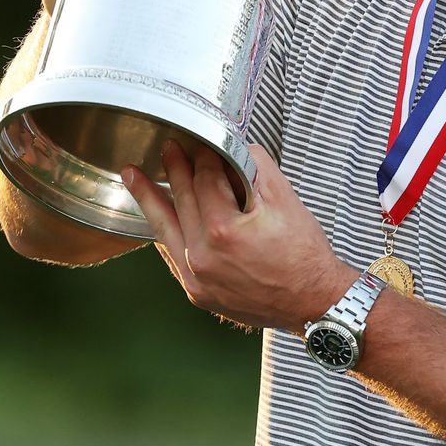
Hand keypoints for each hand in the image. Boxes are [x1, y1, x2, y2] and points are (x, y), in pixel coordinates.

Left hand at [122, 141, 356, 333]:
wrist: (313, 302)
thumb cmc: (304, 254)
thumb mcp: (286, 200)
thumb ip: (256, 167)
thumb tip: (236, 146)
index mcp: (223, 230)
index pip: (205, 180)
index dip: (203, 157)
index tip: (201, 143)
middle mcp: (202, 256)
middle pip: (183, 200)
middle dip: (176, 169)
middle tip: (167, 148)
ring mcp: (196, 278)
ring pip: (167, 228)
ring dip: (149, 198)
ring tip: (132, 176)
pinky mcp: (197, 293)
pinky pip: (173, 256)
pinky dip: (165, 232)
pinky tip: (156, 217)